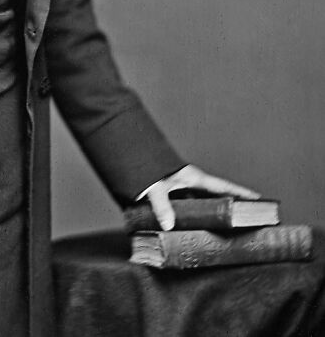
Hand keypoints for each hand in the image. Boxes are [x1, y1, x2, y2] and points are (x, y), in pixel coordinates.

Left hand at [145, 164, 259, 230]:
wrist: (128, 154)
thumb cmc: (144, 165)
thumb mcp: (154, 185)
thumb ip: (161, 204)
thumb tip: (169, 225)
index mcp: (193, 178)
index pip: (223, 187)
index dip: (241, 194)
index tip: (260, 200)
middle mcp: (190, 185)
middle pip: (216, 199)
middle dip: (231, 209)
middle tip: (248, 223)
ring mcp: (181, 191)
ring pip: (201, 206)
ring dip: (211, 218)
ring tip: (225, 235)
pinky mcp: (171, 198)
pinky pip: (187, 211)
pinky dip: (193, 221)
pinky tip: (194, 234)